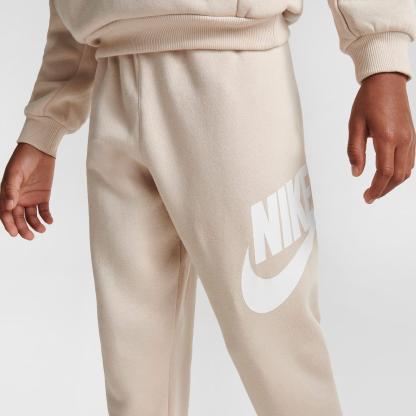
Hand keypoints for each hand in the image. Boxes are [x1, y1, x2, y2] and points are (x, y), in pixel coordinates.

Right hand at [0, 143, 54, 238]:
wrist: (39, 150)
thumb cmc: (22, 159)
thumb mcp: (14, 174)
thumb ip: (11, 190)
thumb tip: (9, 207)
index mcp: (7, 194)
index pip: (6, 213)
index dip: (9, 224)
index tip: (14, 234)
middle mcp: (18, 198)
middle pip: (19, 218)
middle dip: (23, 229)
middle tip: (29, 237)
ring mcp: (30, 198)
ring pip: (31, 216)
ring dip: (36, 225)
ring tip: (42, 230)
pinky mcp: (43, 196)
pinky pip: (44, 210)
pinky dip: (46, 217)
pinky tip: (49, 221)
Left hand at [348, 72, 414, 203]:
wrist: (386, 81)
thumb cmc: (368, 101)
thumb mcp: (355, 125)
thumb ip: (355, 150)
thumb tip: (356, 173)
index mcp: (387, 137)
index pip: (384, 171)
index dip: (376, 188)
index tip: (367, 197)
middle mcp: (403, 139)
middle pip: (398, 175)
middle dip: (384, 189)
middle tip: (369, 197)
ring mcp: (410, 138)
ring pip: (407, 170)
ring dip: (393, 183)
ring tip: (377, 189)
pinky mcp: (412, 136)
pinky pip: (410, 161)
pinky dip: (400, 173)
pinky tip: (389, 176)